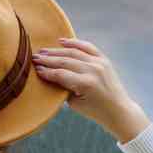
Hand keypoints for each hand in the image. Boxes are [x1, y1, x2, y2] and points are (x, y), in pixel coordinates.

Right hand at [31, 38, 149, 142]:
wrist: (119, 110)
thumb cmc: (96, 111)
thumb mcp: (75, 103)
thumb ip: (63, 88)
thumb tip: (49, 75)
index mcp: (86, 84)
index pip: (60, 74)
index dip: (46, 71)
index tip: (35, 69)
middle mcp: (93, 70)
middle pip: (65, 61)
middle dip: (48, 59)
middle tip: (34, 58)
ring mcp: (100, 63)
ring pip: (74, 52)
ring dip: (57, 51)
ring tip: (43, 51)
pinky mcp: (104, 60)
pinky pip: (88, 47)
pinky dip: (75, 43)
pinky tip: (62, 41)